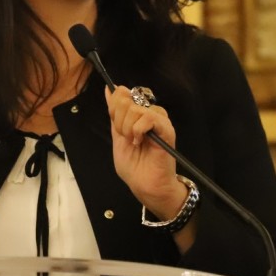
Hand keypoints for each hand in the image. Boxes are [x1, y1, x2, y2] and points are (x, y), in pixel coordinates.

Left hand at [105, 86, 186, 219]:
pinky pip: (149, 117)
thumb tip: (108, 89)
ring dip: (129, 129)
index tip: (117, 127)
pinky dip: (139, 130)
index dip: (114, 108)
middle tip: (127, 138)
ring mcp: (159, 120)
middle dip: (119, 122)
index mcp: (137, 113)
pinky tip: (140, 141)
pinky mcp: (166, 130)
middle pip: (126, 100)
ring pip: (136, 109)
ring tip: (135, 142)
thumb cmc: (133, 166)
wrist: (144, 185)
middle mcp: (149, 113)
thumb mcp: (117, 136)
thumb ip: (114, 114)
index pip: (121, 93)